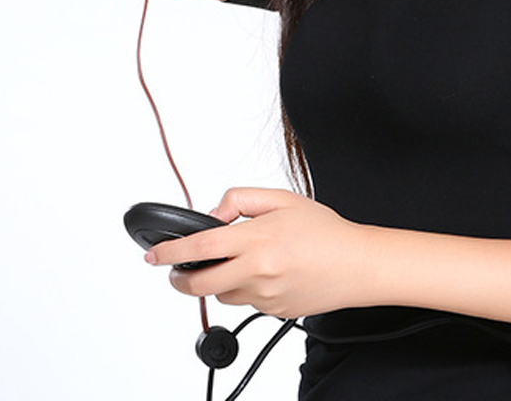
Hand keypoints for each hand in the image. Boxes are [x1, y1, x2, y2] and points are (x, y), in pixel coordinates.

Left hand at [146, 188, 371, 318]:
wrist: (357, 264)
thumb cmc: (324, 230)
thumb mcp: (282, 199)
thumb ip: (241, 199)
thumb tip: (214, 216)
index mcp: (257, 239)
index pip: (200, 248)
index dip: (169, 252)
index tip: (153, 254)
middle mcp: (257, 271)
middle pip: (199, 284)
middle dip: (179, 279)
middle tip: (175, 272)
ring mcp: (264, 296)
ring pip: (222, 295)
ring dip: (216, 282)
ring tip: (234, 264)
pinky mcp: (273, 312)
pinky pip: (246, 302)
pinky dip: (244, 289)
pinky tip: (265, 274)